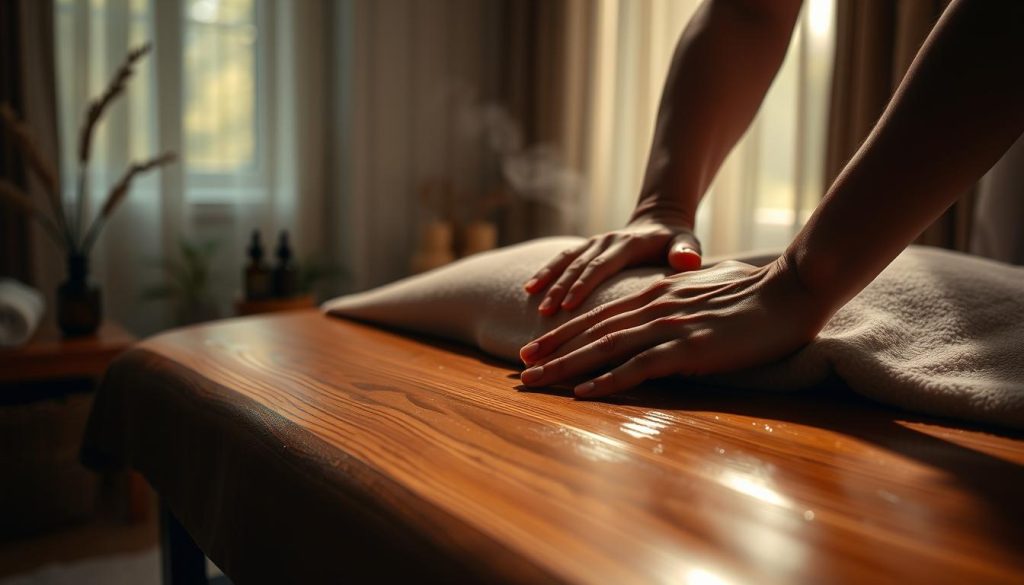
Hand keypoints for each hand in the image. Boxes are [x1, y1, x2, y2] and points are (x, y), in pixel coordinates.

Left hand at [518, 256, 828, 397]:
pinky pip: (639, 368)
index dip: (565, 333)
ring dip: (566, 367)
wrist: (791, 291)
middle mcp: (653, 308)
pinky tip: (582, 393)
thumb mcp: (704, 293)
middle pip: (592, 333)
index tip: (537, 347)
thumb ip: (677, 303)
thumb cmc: (754, 293)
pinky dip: (608, 381)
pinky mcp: (688, 349)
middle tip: (519, 367)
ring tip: (535, 381)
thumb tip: (665, 314)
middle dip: (552, 351)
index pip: (600, 316)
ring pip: (604, 349)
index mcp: (656, 295)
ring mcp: (668, 327)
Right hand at [524, 217, 702, 314]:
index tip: (567, 306)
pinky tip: (529, 289)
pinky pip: (562, 258)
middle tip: (544, 312)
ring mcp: (595, 243)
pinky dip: (545, 271)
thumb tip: (688, 259)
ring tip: (531, 298)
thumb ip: (686, 252)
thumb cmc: (677, 243)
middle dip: (559, 288)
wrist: (661, 222)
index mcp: (628, 244)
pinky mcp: (587, 248)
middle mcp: (607, 241)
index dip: (583, 285)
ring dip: (548, 279)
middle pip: (579, 265)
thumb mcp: (688, 244)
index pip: (601, 266)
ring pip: (566, 260)